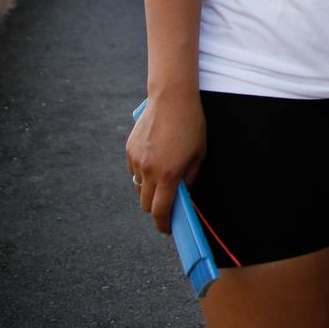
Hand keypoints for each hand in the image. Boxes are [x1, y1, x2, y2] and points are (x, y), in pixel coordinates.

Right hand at [126, 91, 206, 235]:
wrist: (171, 98)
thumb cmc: (191, 125)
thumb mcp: (199, 154)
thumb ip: (190, 177)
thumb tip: (184, 193)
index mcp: (168, 174)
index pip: (160, 210)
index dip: (163, 224)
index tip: (168, 229)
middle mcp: (148, 171)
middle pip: (146, 203)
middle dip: (156, 209)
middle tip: (167, 205)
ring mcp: (136, 160)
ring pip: (138, 188)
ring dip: (148, 191)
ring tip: (162, 182)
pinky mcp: (129, 150)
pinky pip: (134, 171)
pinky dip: (142, 174)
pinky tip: (154, 163)